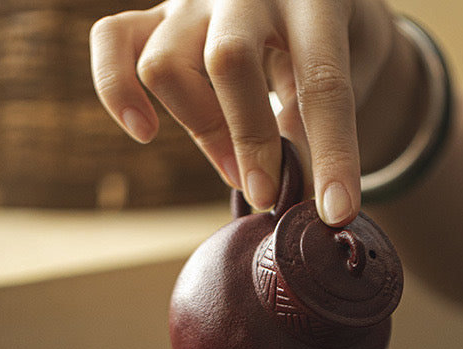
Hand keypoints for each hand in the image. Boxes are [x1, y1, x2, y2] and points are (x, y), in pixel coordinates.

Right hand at [90, 0, 395, 224]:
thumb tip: (300, 196)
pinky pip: (112, 42)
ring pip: (166, 64)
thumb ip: (320, 123)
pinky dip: (118, 91)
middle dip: (250, 142)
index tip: (335, 213)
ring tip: (233, 169)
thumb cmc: (334, 43)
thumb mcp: (350, 73)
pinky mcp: (155, 12)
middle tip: (267, 194)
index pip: (322, 83)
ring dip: (201, 130)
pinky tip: (145, 131)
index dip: (332, 155)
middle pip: (229, 62)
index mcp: (315, 1)